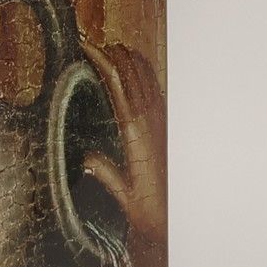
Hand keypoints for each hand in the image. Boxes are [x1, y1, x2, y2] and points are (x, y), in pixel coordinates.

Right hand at [80, 42, 166, 241]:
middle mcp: (152, 121)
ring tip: (113, 51)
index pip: (117, 83)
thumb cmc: (150, 211)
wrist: (180, 221)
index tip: (87, 47)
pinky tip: (136, 74)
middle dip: (114, 54)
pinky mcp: (168, 127)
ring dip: (130, 61)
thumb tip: (85, 158)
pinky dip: (144, 75)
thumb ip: (106, 173)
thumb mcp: (123, 195)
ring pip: (147, 78)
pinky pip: (156, 90)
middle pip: (133, 72)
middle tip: (94, 45)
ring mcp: (162, 121)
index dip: (102, 61)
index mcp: (135, 131)